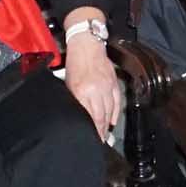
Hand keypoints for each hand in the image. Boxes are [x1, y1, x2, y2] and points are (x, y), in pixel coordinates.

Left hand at [61, 21, 122, 135]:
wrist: (87, 45)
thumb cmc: (75, 62)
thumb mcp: (69, 83)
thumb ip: (75, 99)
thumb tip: (78, 115)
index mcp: (82, 91)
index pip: (89, 116)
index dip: (91, 130)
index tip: (91, 139)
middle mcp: (96, 91)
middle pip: (101, 116)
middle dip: (100, 131)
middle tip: (99, 141)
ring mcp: (107, 87)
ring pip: (109, 111)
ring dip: (107, 124)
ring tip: (105, 135)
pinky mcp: (113, 83)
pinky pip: (116, 101)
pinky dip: (115, 112)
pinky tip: (112, 121)